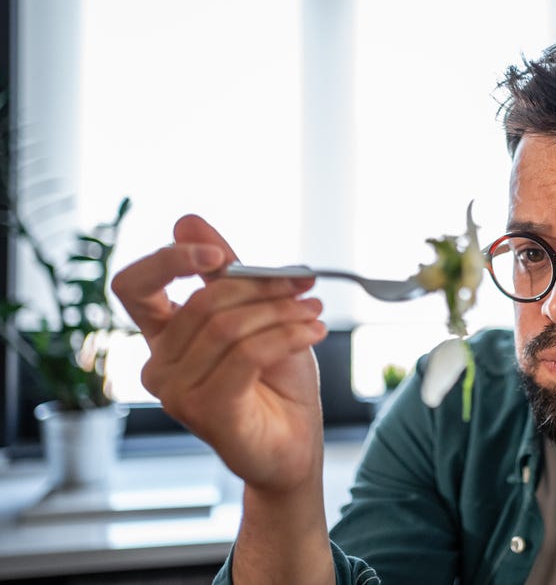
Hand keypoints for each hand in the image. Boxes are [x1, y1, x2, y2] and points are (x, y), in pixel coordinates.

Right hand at [112, 215, 328, 490]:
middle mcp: (159, 363)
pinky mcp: (205, 411)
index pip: (134, 285)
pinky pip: (247, 354)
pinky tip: (314, 330)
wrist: (295, 441)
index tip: (220, 256)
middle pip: (204, 301)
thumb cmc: (274, 380)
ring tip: (314, 313)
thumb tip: (186, 220)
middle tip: (304, 283)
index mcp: (163, 334)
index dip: (169, 261)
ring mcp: (176, 391)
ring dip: (282, 312)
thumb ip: (226, 272)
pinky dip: (288, 335)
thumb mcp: (256, 314)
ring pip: (229, 326)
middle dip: (262, 286)